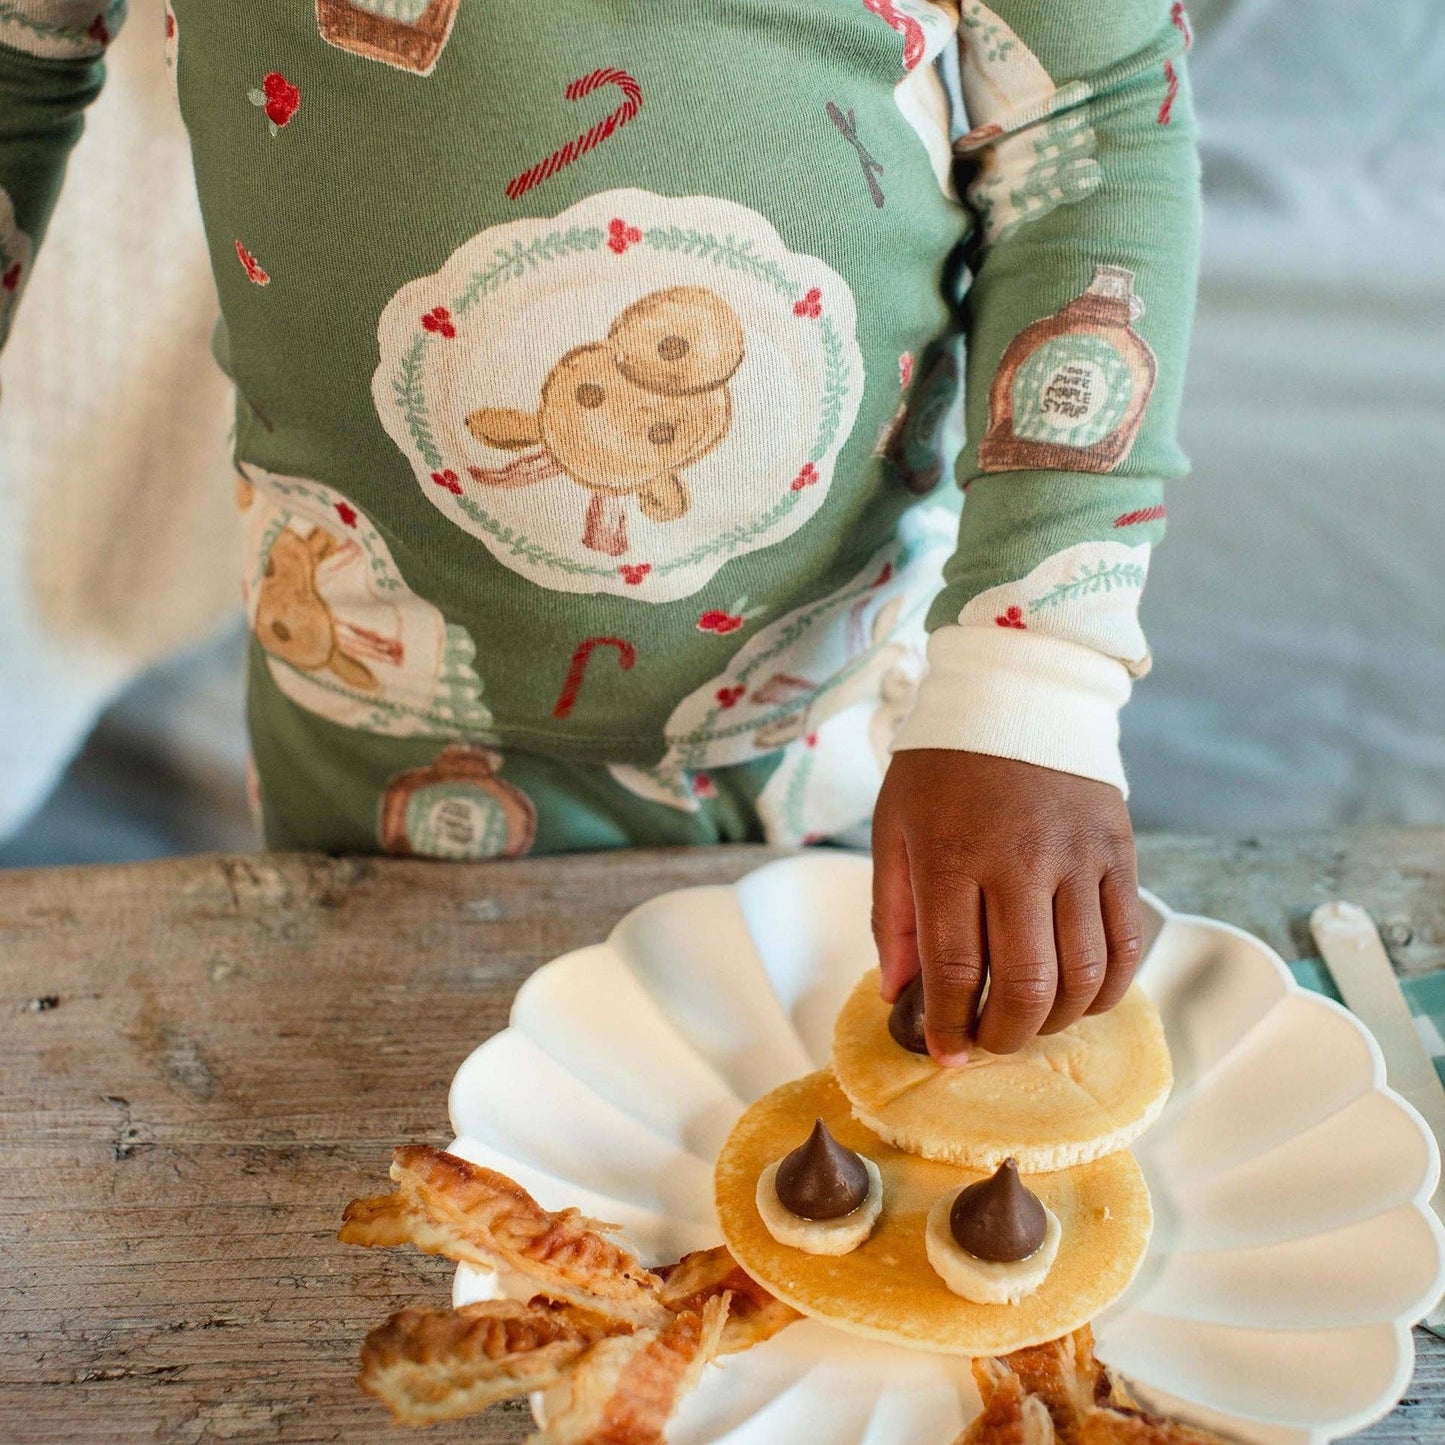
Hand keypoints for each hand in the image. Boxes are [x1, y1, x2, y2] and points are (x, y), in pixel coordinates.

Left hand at [871, 750, 1142, 1064]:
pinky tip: (1081, 995)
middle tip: (988, 1042)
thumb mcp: (893, 827)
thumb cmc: (941, 766)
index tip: (945, 1052)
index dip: (949, 1027)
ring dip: (1056, 1019)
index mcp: (950, 854)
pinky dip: (1108, 985)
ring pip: (1083, 973)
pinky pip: (1125, 941)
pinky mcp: (1117, 852)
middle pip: (1026, 984)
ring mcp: (1076, 856)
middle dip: (1005, 1035)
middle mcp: (1018, 859)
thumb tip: (897, 994)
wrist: (1015, 692)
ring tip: (1029, 1020)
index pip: (955, 968)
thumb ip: (891, 913)